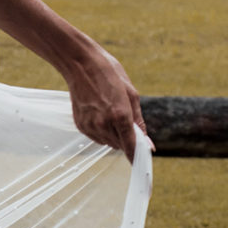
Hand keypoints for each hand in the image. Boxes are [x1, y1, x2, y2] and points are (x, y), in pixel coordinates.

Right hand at [64, 43, 151, 161]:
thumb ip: (139, 122)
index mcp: (120, 115)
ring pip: (108, 143)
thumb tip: (147, 143)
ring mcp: (90, 126)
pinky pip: (96, 137)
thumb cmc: (108, 74)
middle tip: (126, 121)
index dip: (136, 156)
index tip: (141, 163)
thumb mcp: (131, 93)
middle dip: (126, 139)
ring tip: (110, 112)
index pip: (130, 146)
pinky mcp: (80, 125)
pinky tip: (100, 113)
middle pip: (120, 145)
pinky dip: (101, 131)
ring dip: (113, 135)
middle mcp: (104, 124)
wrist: (81, 64)